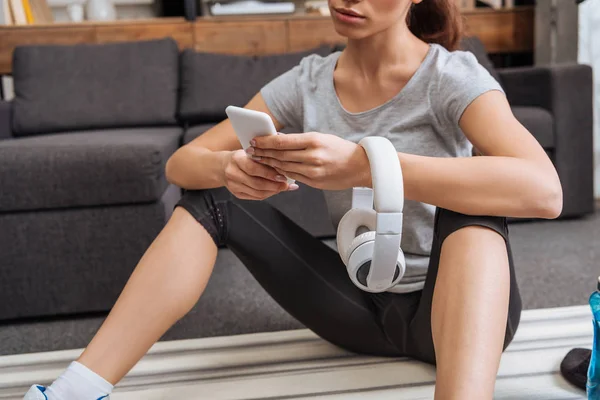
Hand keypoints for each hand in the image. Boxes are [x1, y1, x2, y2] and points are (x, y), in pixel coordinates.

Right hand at [222, 150, 298, 199]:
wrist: (222, 166)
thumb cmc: (240, 157)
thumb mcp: (250, 152)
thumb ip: (264, 157)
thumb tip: (284, 164)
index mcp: (236, 159)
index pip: (253, 168)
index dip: (269, 173)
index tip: (282, 176)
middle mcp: (232, 173)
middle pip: (256, 183)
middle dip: (274, 185)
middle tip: (286, 185)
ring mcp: (233, 185)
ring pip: (257, 192)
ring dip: (272, 191)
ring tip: (282, 188)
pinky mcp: (236, 194)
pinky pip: (255, 197)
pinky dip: (267, 194)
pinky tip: (274, 190)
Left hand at [248, 132, 369, 189]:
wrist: (360, 166)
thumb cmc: (341, 150)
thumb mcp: (322, 138)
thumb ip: (301, 140)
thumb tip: (279, 140)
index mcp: (313, 140)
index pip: (282, 141)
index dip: (265, 141)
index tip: (254, 140)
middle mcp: (312, 156)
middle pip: (280, 155)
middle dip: (263, 153)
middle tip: (251, 151)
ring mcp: (313, 170)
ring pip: (284, 167)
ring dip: (269, 163)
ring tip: (258, 159)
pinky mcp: (314, 182)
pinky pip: (293, 177)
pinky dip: (281, 173)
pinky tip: (273, 169)